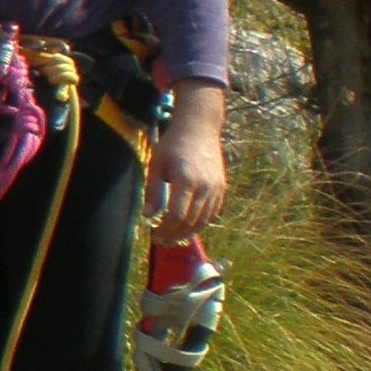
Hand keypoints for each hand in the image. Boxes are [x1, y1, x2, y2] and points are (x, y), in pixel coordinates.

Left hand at [144, 83, 225, 242]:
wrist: (199, 128)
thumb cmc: (173, 145)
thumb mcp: (156, 165)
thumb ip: (153, 191)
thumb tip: (148, 215)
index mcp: (186, 181)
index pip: (176, 216)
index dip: (164, 230)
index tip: (153, 235)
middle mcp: (205, 187)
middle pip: (190, 222)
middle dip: (174, 235)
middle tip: (160, 241)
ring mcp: (216, 188)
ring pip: (203, 220)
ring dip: (187, 233)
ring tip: (172, 238)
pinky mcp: (222, 188)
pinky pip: (212, 212)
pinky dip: (200, 223)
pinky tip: (186, 227)